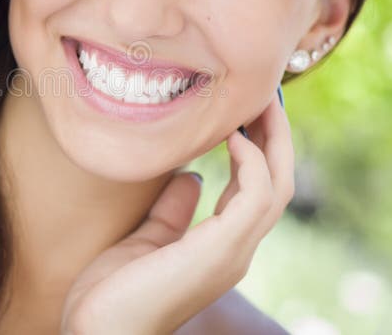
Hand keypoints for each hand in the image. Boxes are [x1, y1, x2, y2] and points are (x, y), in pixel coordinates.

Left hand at [59, 91, 294, 334]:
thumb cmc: (114, 294)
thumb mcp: (145, 240)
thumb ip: (172, 211)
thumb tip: (192, 177)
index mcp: (221, 247)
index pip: (255, 191)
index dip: (257, 150)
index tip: (246, 113)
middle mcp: (235, 250)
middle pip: (276, 185)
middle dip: (276, 139)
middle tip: (267, 96)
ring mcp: (232, 253)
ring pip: (276, 188)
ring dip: (272, 142)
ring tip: (260, 104)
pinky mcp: (219, 252)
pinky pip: (255, 198)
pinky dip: (252, 163)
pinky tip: (234, 137)